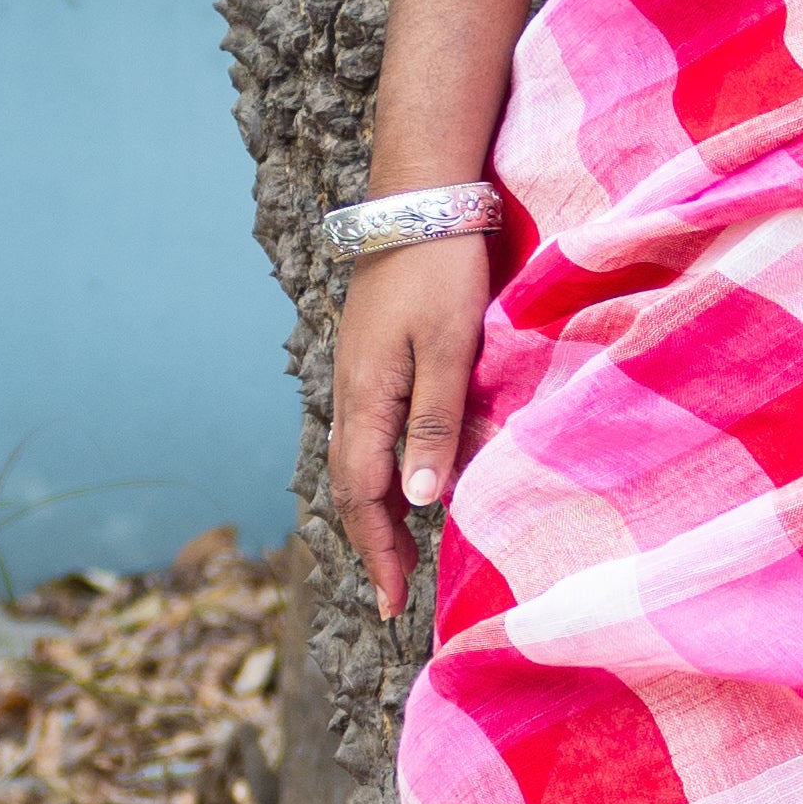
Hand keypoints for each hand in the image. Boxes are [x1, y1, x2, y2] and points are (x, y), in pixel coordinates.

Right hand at [330, 236, 491, 620]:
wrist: (419, 202)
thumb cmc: (442, 272)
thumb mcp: (451, 350)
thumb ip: (436, 424)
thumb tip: (417, 502)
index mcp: (367, 399)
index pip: (364, 495)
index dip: (378, 551)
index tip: (392, 601)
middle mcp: (351, 395)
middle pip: (351, 487)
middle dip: (370, 543)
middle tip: (392, 594)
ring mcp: (358, 377)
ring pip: (357, 461)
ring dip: (373, 511)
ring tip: (397, 553)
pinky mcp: (372, 362)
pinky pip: (367, 434)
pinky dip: (378, 472)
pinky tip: (401, 482)